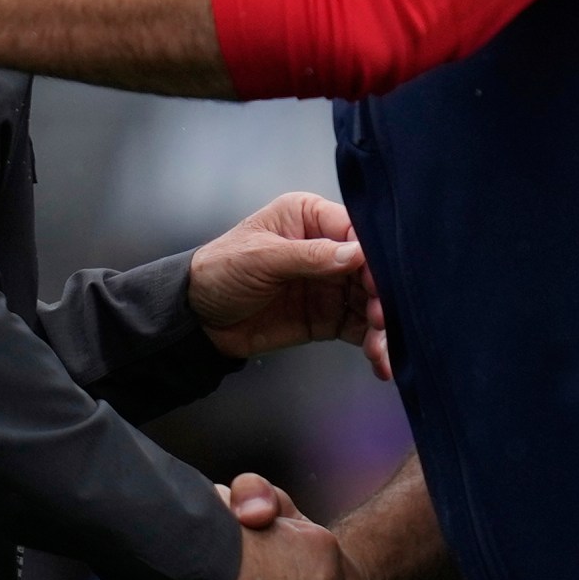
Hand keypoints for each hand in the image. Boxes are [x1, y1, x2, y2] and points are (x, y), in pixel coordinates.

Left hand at [189, 193, 390, 378]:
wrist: (195, 319)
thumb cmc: (220, 271)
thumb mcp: (260, 258)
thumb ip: (309, 256)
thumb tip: (358, 254)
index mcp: (309, 218)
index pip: (354, 231)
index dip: (372, 256)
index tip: (379, 282)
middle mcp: (326, 248)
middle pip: (370, 269)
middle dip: (382, 296)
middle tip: (383, 321)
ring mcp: (330, 284)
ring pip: (370, 302)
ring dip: (381, 326)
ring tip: (382, 350)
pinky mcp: (328, 317)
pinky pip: (358, 328)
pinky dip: (371, 344)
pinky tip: (381, 362)